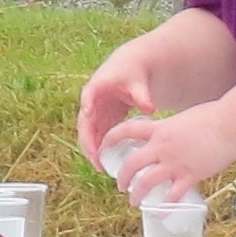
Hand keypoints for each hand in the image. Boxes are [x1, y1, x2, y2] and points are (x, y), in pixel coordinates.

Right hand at [76, 38, 159, 163]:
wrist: (130, 69)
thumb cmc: (132, 73)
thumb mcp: (137, 83)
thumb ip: (142, 96)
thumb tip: (151, 109)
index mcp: (97, 86)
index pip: (88, 95)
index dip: (87, 104)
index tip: (88, 113)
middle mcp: (91, 102)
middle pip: (85, 124)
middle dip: (88, 142)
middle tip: (96, 159)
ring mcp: (95, 112)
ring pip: (89, 134)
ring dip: (93, 150)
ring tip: (100, 167)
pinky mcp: (102, 120)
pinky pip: (98, 136)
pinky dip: (100, 148)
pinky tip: (107, 162)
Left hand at [113, 98, 235, 206]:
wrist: (231, 123)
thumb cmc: (213, 116)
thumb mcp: (182, 119)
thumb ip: (170, 129)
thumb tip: (167, 134)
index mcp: (159, 129)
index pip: (125, 131)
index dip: (109, 140)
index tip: (103, 148)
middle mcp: (161, 147)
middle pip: (131, 164)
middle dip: (122, 177)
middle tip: (120, 184)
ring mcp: (174, 163)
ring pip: (146, 182)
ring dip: (136, 194)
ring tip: (134, 201)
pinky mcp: (190, 176)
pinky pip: (172, 196)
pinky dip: (164, 207)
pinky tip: (160, 213)